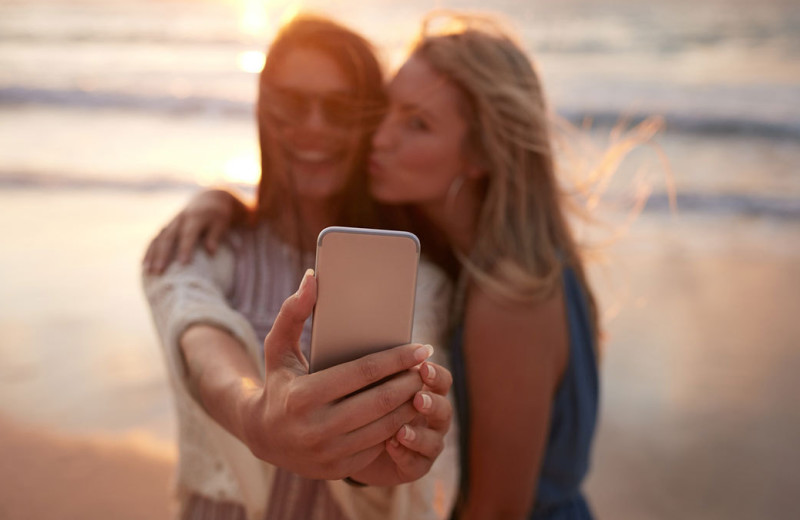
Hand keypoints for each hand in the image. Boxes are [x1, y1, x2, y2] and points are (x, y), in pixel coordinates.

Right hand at [143, 189, 246, 273]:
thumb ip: (215, 236)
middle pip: (168, 237)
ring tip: (148, 271)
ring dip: (152, 254)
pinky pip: (155, 239)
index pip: (188, 234)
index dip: (185, 248)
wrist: (208, 199)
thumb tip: (211, 252)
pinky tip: (144, 264)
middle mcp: (179, 219)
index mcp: (195, 217)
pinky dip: (149, 251)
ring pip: (158, 238)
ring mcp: (170, 223)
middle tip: (159, 272)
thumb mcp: (221, 223)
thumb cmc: (217, 216)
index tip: (183, 264)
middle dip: (162, 255)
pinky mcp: (166, 226)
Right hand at [240, 270, 434, 479]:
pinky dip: (398, 428)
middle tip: (427, 366)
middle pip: (381, 401)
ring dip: (411, 405)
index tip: (422, 348)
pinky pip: (380, 446)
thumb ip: (294, 311)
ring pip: (386, 426)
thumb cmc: (279, 382)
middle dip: (411, 381)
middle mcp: (315, 429)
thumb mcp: (279, 347)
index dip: (397, 359)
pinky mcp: (339, 470)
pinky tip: (408, 410)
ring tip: (422, 385)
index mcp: (302, 396)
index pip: (363, 373)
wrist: (262, 437)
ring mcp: (328, 454)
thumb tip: (314, 277)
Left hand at [350, 359, 453, 485]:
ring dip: (419, 434)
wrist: (354, 444)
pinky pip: (418, 463)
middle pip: (445, 409)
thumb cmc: (365, 404)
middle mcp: (433, 418)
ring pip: (435, 440)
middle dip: (432, 404)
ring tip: (401, 430)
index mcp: (427, 392)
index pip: (441, 380)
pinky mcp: (415, 466)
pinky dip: (405, 454)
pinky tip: (391, 446)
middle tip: (417, 398)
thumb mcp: (370, 385)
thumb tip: (373, 348)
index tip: (423, 366)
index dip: (435, 374)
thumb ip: (380, 372)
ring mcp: (427, 444)